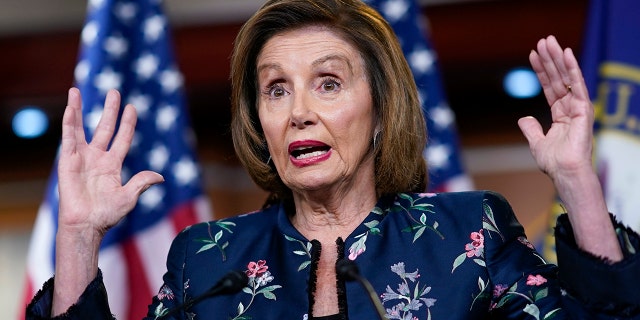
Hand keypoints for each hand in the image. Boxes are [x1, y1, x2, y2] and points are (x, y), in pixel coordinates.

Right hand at [58, 88, 163, 234]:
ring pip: (80, 128)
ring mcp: (81, 158)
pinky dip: (69, 123)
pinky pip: (68, 138)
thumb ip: (142, 183)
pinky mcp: (67, 161)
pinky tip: (70, 108)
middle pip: (104, 127)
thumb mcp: (129, 197)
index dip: (127, 123)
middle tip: (114, 91)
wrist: (86, 226)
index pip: (122, 138)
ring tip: (76, 90)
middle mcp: (96, 158)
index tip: (132, 107)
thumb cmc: (106, 216)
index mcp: (112, 165)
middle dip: (109, 110)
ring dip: (78, 109)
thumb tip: (160, 176)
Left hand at [518, 35, 593, 182]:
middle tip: (543, 40)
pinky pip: (577, 84)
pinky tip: (566, 54)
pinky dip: (572, 68)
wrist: (564, 172)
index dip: (541, 71)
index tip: (533, 55)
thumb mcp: (537, 142)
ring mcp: (578, 107)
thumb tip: (524, 118)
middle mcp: (570, 108)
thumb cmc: (554, 162)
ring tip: (550, 41)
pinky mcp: (584, 109)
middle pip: (558, 78)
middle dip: (550, 59)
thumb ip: (532, 129)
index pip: (550, 86)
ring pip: (567, 77)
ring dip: (558, 58)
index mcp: (561, 114)